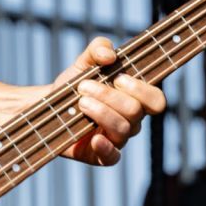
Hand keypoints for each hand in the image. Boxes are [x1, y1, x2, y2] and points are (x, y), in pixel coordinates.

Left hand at [55, 37, 166, 166]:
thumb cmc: (74, 84)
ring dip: (100, 112)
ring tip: (80, 102)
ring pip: (123, 129)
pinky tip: (93, 138)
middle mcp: (131, 120)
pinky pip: (113, 158)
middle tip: (83, 87)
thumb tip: (110, 55)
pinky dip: (105, 148)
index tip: (118, 78)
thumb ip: (98, 48)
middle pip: (135, 111)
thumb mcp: (84, 61)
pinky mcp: (101, 155)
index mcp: (135, 98)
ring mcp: (117, 139)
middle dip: (108, 96)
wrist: (49, 107)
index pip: (156, 101)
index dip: (141, 90)